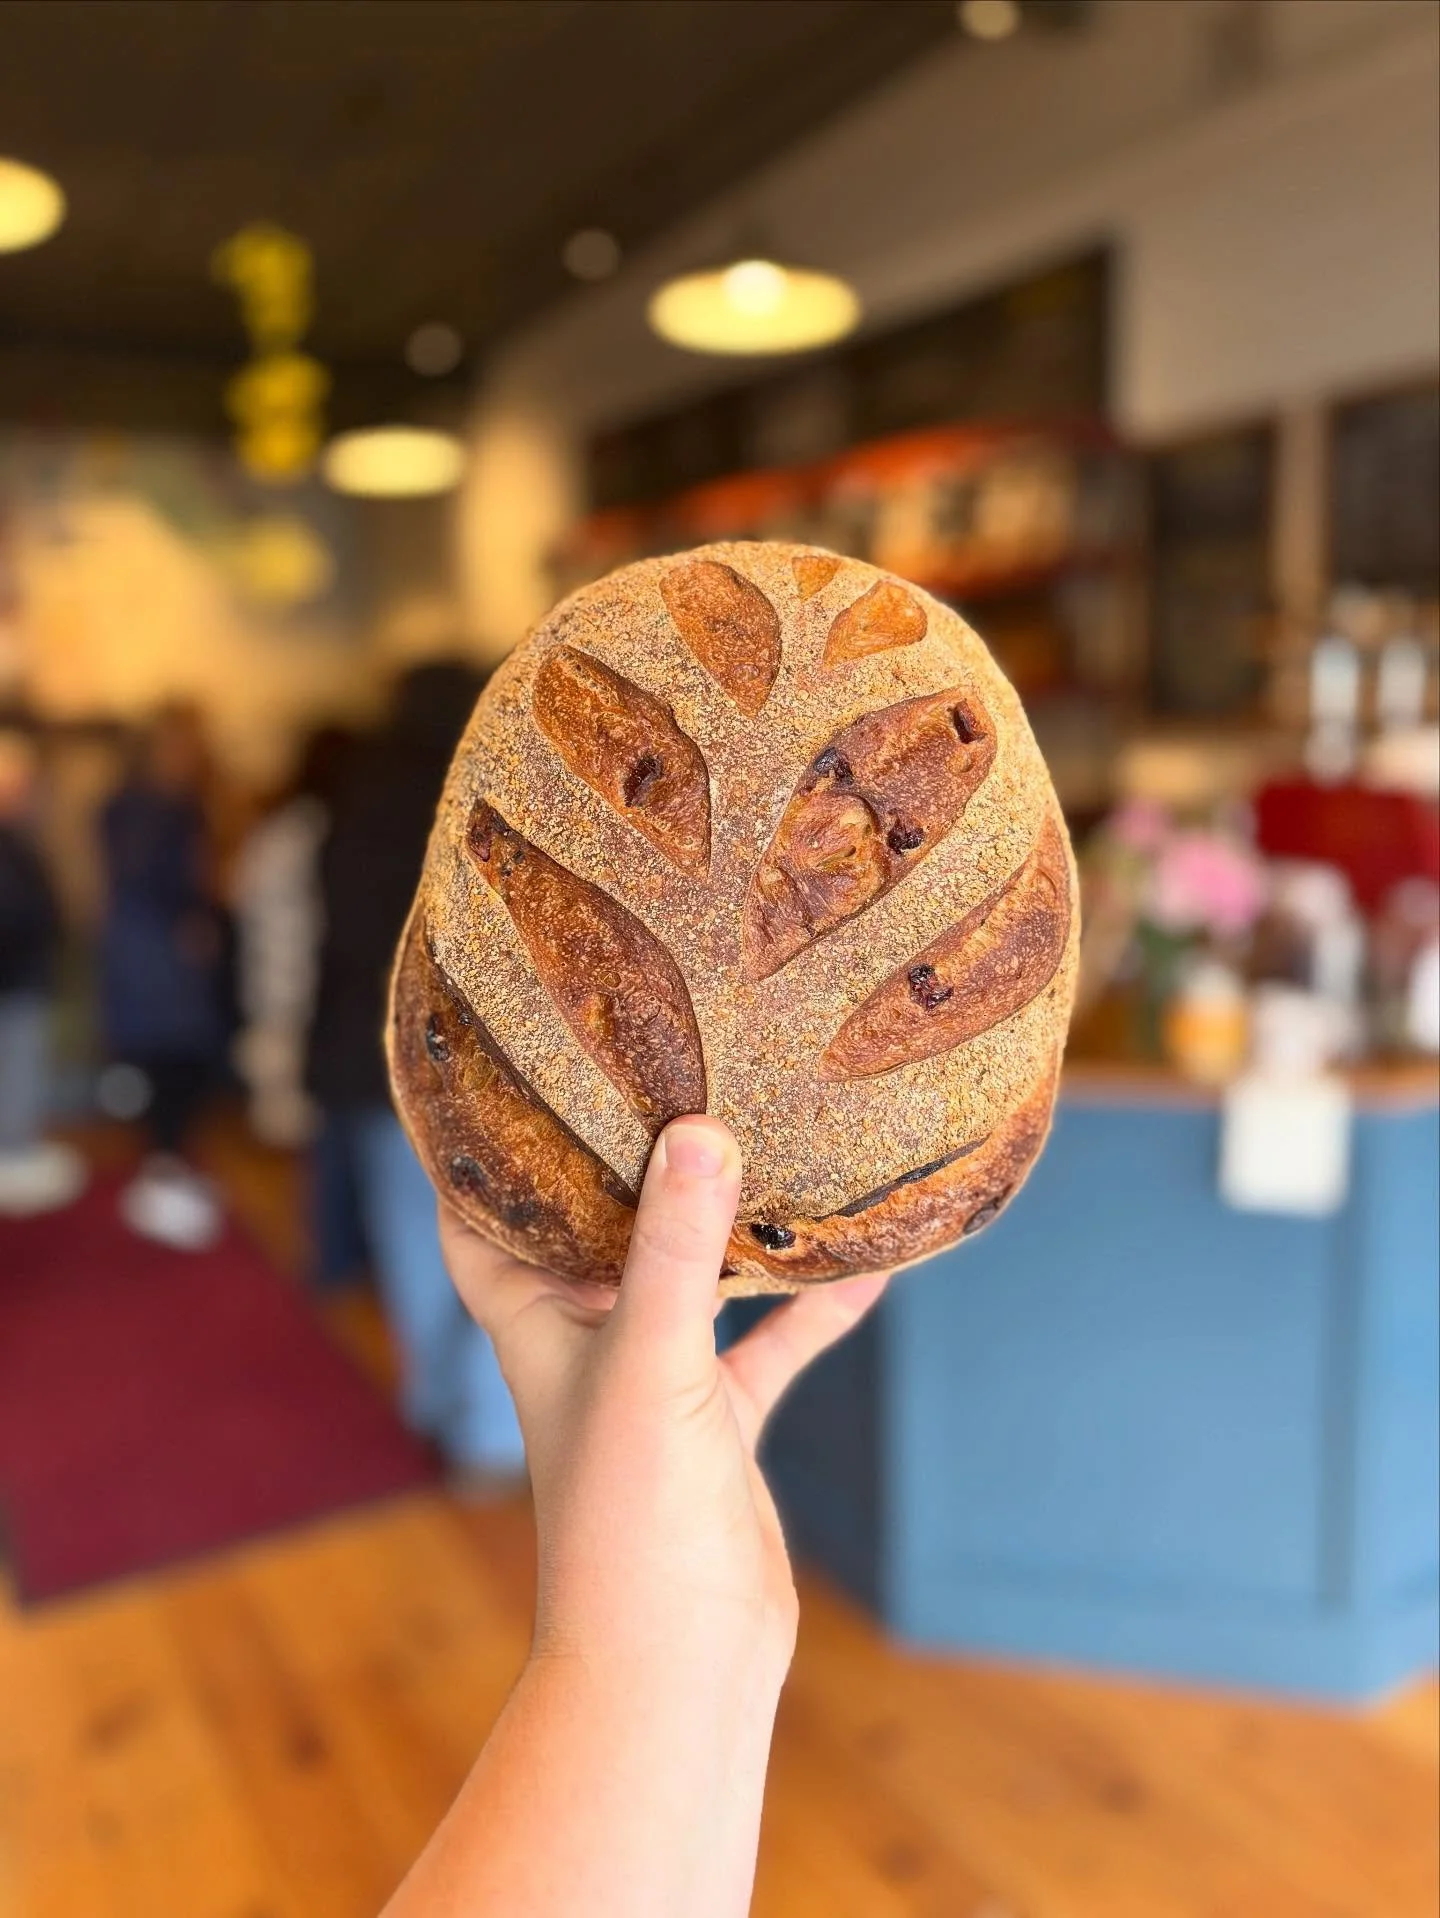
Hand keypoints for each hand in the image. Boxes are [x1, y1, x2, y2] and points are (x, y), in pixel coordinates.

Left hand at [438, 1115, 888, 1678]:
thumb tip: (699, 1133)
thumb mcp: (650, 1362)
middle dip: (623, 1168)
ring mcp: (657, 1383)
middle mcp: (587, 1343)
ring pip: (690, 1282)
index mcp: (535, 1326)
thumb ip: (673, 1250)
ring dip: (725, 1230)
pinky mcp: (719, 1424)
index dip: (480, 1156)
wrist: (678, 1664)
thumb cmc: (628, 1519)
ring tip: (771, 1145)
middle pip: (592, 1234)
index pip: (480, 1224)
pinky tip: (866, 1269)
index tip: (505, 1076)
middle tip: (665, 1077)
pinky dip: (808, 1313)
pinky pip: (768, 1349)